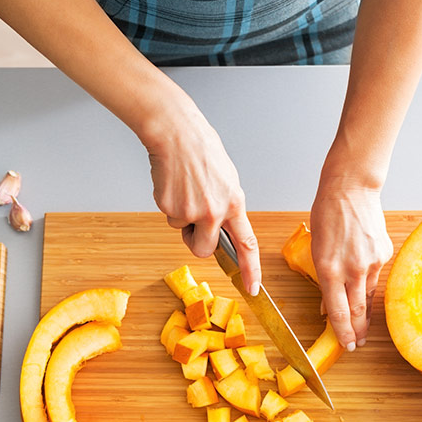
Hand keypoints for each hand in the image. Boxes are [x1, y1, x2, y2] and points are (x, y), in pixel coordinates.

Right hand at [145, 104, 260, 294]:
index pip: (247, 244)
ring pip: (183, 231)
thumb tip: (222, 225)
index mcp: (234, 203)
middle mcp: (214, 211)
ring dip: (181, 217)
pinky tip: (173, 184)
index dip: (251, 269)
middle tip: (193, 222)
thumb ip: (227, 205)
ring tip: (185, 188)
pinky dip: (169, 204)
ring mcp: (191, 211)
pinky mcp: (170, 207)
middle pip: (204, 249)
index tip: (252, 288)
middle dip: (197, 242)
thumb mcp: (227, 179)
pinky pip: (169, 217)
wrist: (176, 134)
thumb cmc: (201, 151)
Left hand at [309, 174, 392, 350]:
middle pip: (357, 310)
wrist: (351, 189)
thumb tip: (328, 303)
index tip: (347, 346)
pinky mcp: (384, 254)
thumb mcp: (316, 249)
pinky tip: (363, 284)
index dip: (343, 332)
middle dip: (357, 331)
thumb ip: (324, 278)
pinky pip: (374, 275)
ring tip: (362, 326)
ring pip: (367, 294)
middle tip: (358, 344)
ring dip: (364, 311)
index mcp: (329, 269)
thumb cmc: (327, 215)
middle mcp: (352, 269)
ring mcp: (371, 262)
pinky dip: (367, 283)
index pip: (338, 312)